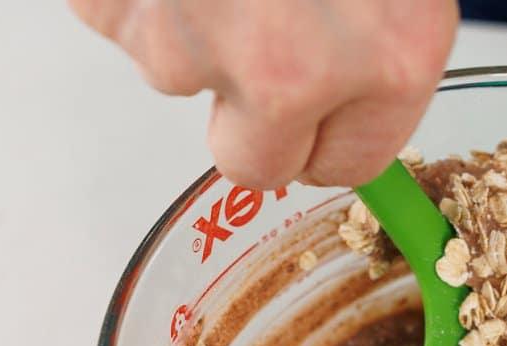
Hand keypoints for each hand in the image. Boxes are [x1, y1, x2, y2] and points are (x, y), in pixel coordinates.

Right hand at [70, 0, 458, 187]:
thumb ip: (380, 39)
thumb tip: (356, 103)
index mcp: (391, 59)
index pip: (352, 167)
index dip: (334, 133)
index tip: (325, 111)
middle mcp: (291, 69)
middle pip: (255, 162)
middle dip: (255, 113)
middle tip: (263, 29)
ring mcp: (195, 40)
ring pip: (177, 76)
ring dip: (194, 28)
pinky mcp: (115, 2)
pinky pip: (119, 18)